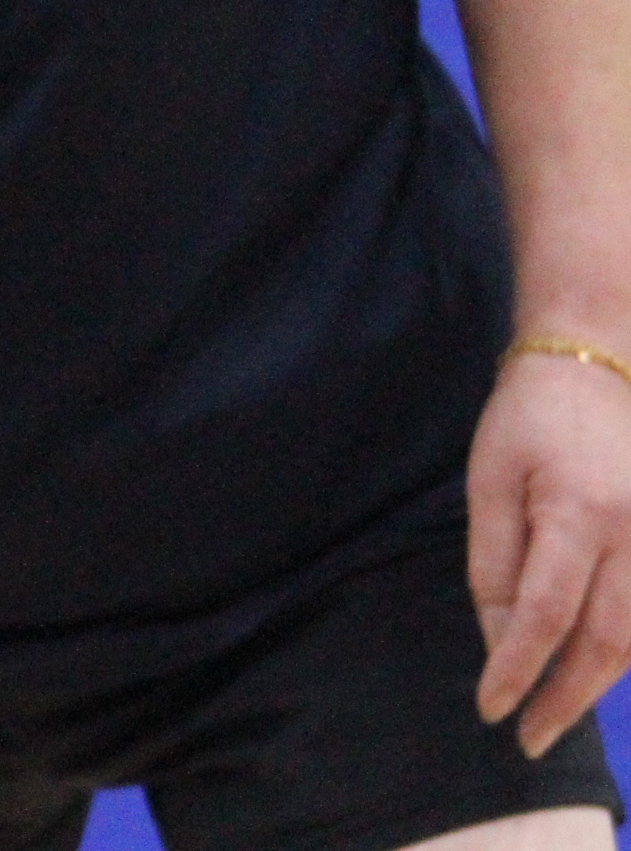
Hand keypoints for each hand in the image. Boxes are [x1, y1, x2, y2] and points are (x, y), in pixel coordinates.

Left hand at [469, 345, 630, 756]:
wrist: (595, 366)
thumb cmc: (527, 420)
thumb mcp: (487, 481)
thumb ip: (493, 564)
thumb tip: (500, 640)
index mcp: (578, 514)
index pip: (547, 616)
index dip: (518, 670)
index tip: (491, 710)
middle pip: (608, 643)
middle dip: (567, 699)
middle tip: (529, 738)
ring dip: (602, 682)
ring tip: (557, 710)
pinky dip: (630, 650)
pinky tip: (597, 669)